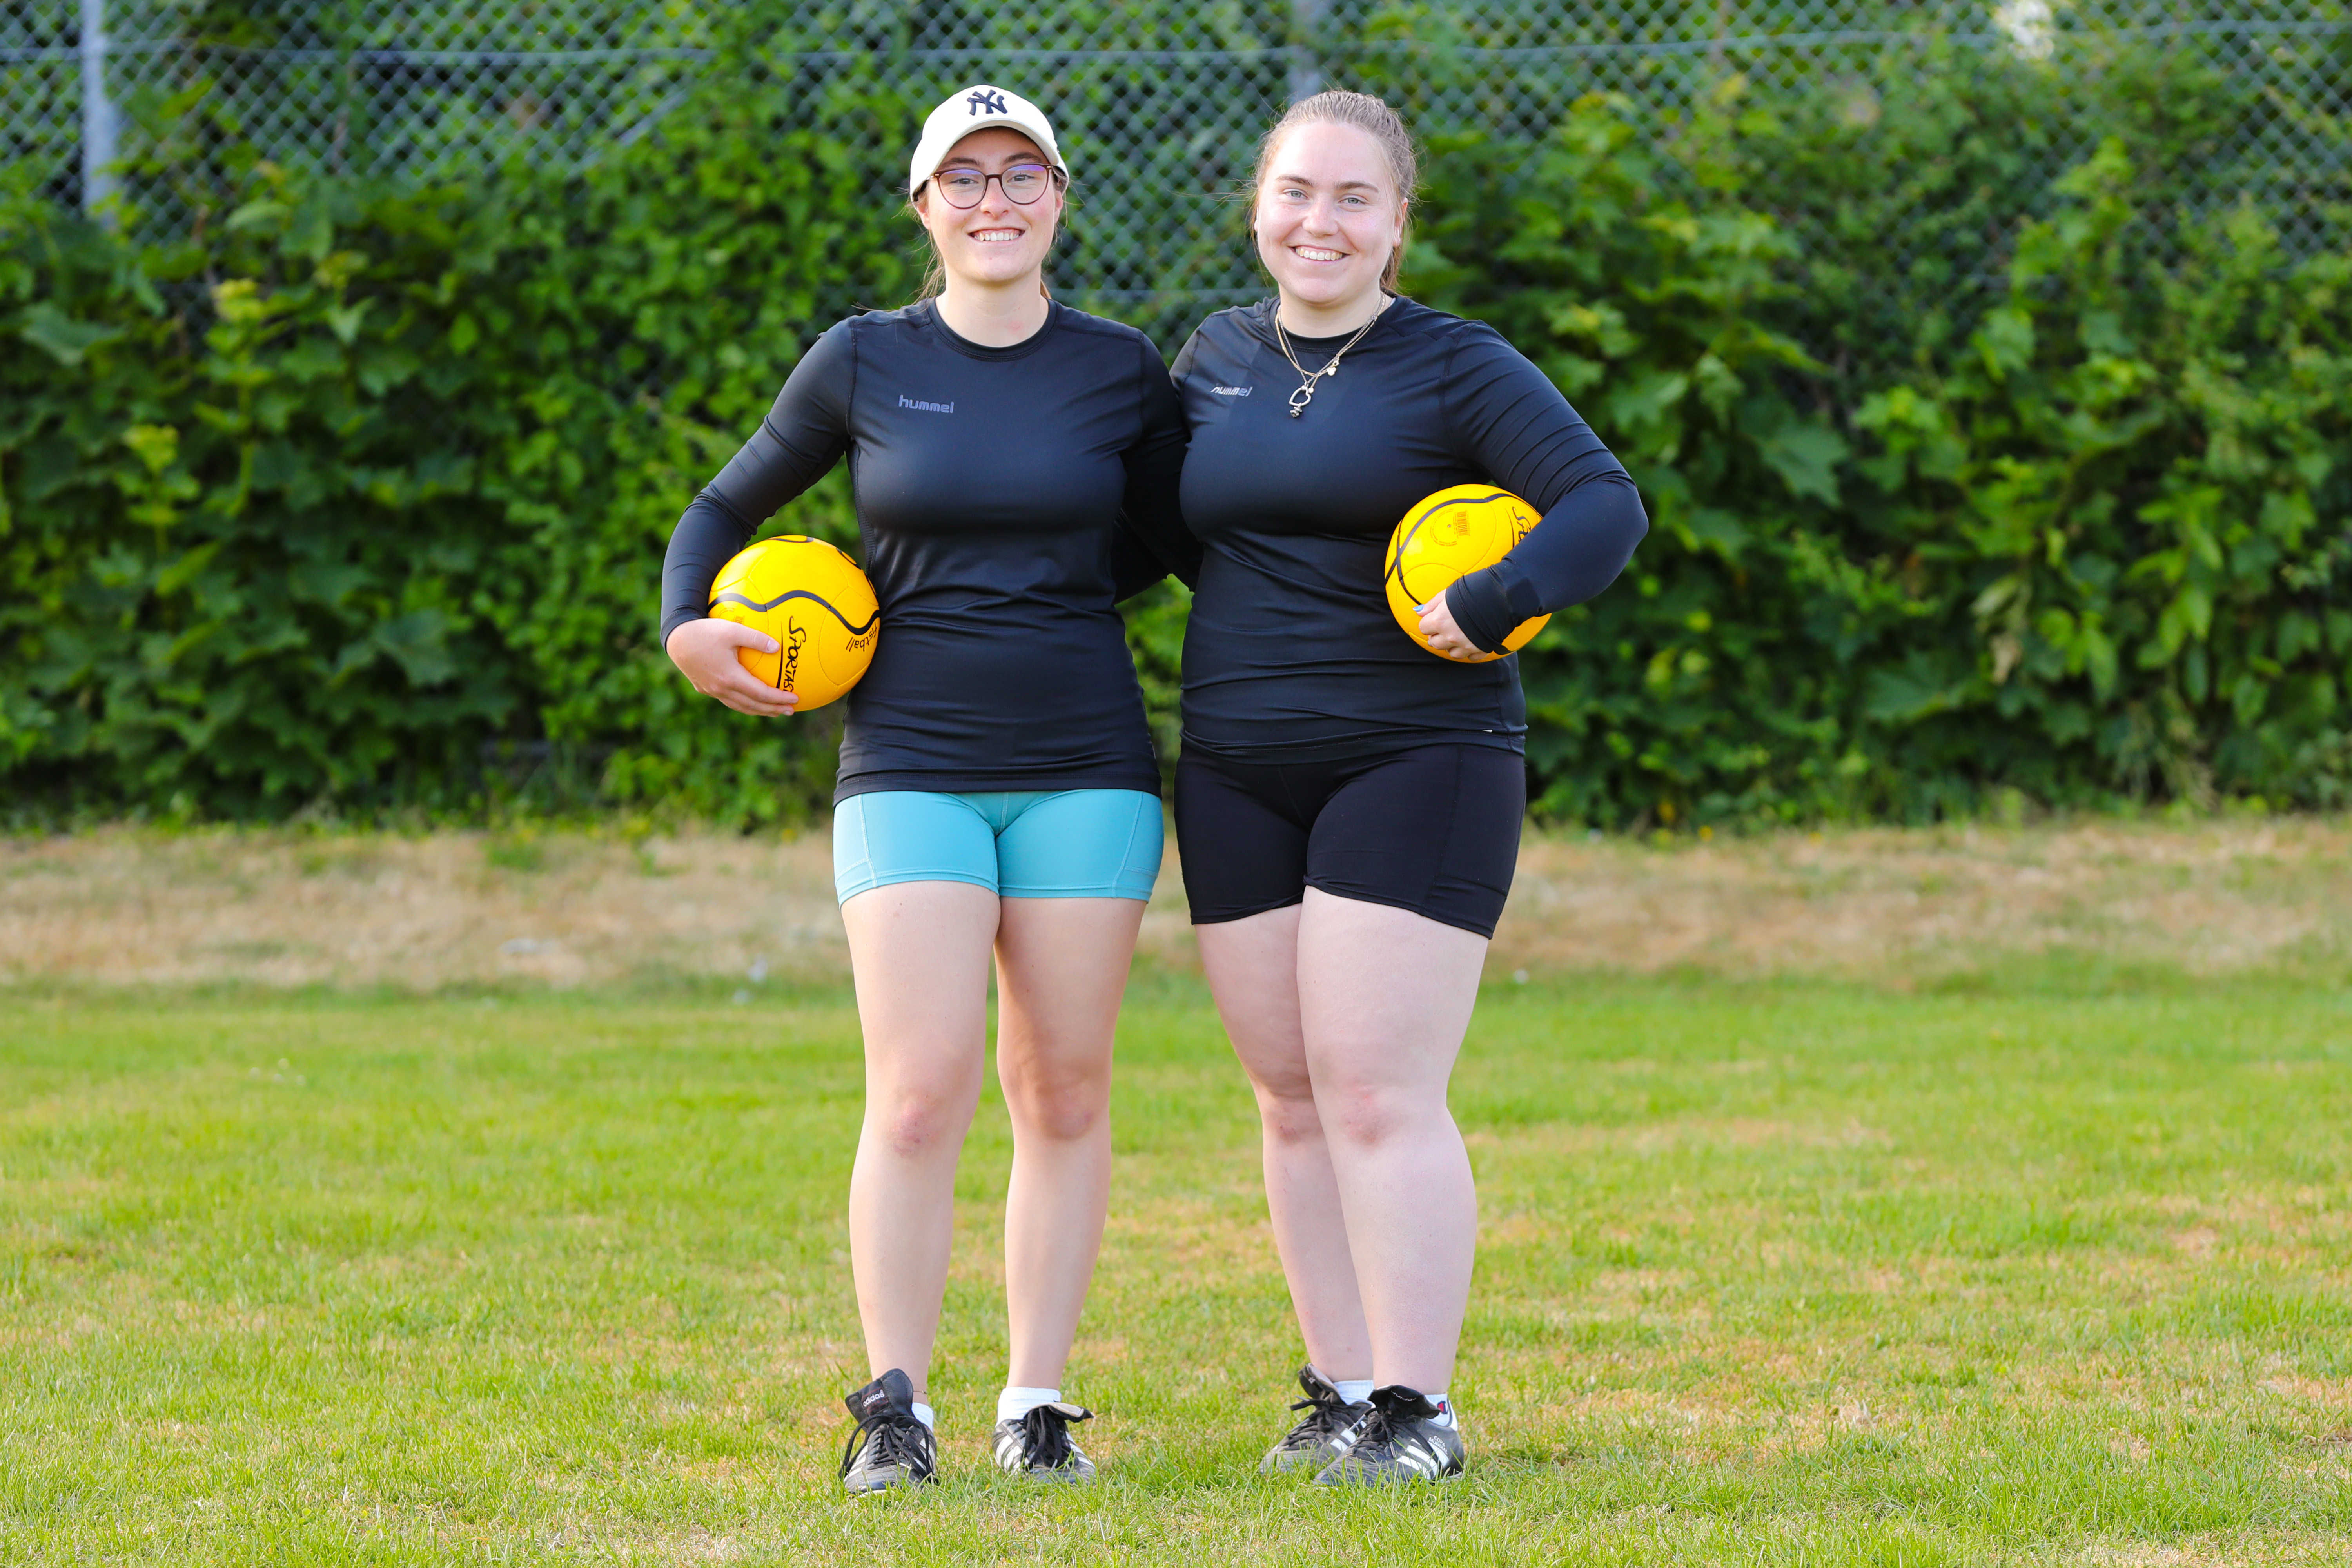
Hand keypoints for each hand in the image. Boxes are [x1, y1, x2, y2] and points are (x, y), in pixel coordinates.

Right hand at [666, 618, 798, 716]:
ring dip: (759, 710)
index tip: (795, 699)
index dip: (779, 698)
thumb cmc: (705, 631)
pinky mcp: (704, 688)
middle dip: (773, 709)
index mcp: (730, 678)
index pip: (761, 694)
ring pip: (740, 706)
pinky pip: (729, 701)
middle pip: (752, 705)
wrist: (676, 638)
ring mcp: (712, 690)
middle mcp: (721, 689)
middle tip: (790, 711)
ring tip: (774, 711)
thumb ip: (756, 639)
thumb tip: (778, 647)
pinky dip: (743, 705)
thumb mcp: (732, 630)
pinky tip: (749, 702)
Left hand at [1416, 588, 1481, 661]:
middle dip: (1438, 635)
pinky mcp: (1480, 649)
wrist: (1503, 596)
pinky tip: (1472, 640)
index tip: (1436, 617)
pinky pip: (1470, 657)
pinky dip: (1470, 651)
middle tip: (1447, 625)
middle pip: (1435, 643)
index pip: (1424, 628)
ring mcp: (1465, 645)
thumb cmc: (1475, 590)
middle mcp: (1450, 636)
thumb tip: (1419, 612)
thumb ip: (1432, 604)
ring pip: (1451, 653)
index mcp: (1440, 621)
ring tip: (1459, 633)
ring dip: (1452, 645)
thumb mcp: (1448, 593)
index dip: (1430, 622)